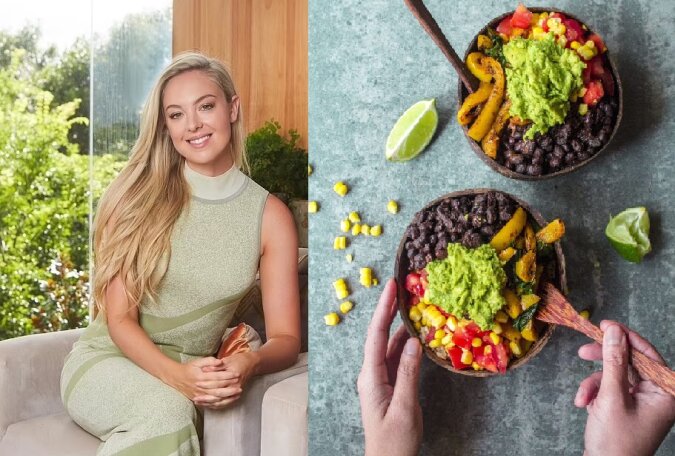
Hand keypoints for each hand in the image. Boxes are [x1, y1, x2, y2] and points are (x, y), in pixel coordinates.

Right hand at [167, 357, 240, 404]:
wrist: (176, 378)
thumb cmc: (189, 368)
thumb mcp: (198, 362)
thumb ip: (209, 361)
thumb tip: (220, 362)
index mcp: (200, 376)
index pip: (217, 377)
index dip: (228, 376)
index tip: (237, 374)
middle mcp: (200, 387)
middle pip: (218, 389)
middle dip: (230, 388)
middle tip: (240, 386)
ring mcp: (199, 395)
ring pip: (216, 398)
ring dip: (227, 397)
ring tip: (237, 394)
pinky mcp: (199, 399)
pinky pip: (211, 404)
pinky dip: (221, 403)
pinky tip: (229, 400)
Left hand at [195, 351, 259, 408]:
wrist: (252, 364)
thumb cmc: (239, 360)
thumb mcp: (227, 360)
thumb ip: (216, 366)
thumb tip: (204, 369)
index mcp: (232, 377)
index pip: (217, 383)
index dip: (206, 384)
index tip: (196, 384)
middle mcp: (234, 387)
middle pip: (218, 395)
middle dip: (205, 397)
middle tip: (195, 398)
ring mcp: (235, 392)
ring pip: (221, 402)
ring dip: (209, 403)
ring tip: (198, 403)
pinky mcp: (235, 395)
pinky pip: (225, 403)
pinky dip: (216, 405)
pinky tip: (207, 405)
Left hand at [357, 278, 422, 455]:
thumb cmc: (393, 441)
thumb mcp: (405, 408)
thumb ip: (409, 375)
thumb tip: (415, 342)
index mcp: (370, 377)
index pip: (376, 335)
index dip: (383, 309)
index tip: (391, 288)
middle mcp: (372, 374)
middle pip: (380, 335)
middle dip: (389, 310)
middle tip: (400, 287)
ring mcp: (379, 379)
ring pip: (389, 346)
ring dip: (400, 326)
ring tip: (411, 305)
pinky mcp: (389, 385)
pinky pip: (396, 358)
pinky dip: (406, 344)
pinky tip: (416, 335)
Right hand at [576, 320, 674, 455]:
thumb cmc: (615, 442)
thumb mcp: (611, 396)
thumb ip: (613, 360)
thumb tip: (614, 330)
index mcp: (665, 393)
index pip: (647, 354)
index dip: (625, 337)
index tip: (605, 325)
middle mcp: (657, 395)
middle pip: (629, 363)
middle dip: (603, 362)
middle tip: (583, 352)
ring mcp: (642, 402)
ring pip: (614, 376)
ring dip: (593, 384)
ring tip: (582, 398)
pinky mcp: (626, 408)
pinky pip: (609, 389)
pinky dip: (594, 394)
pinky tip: (585, 405)